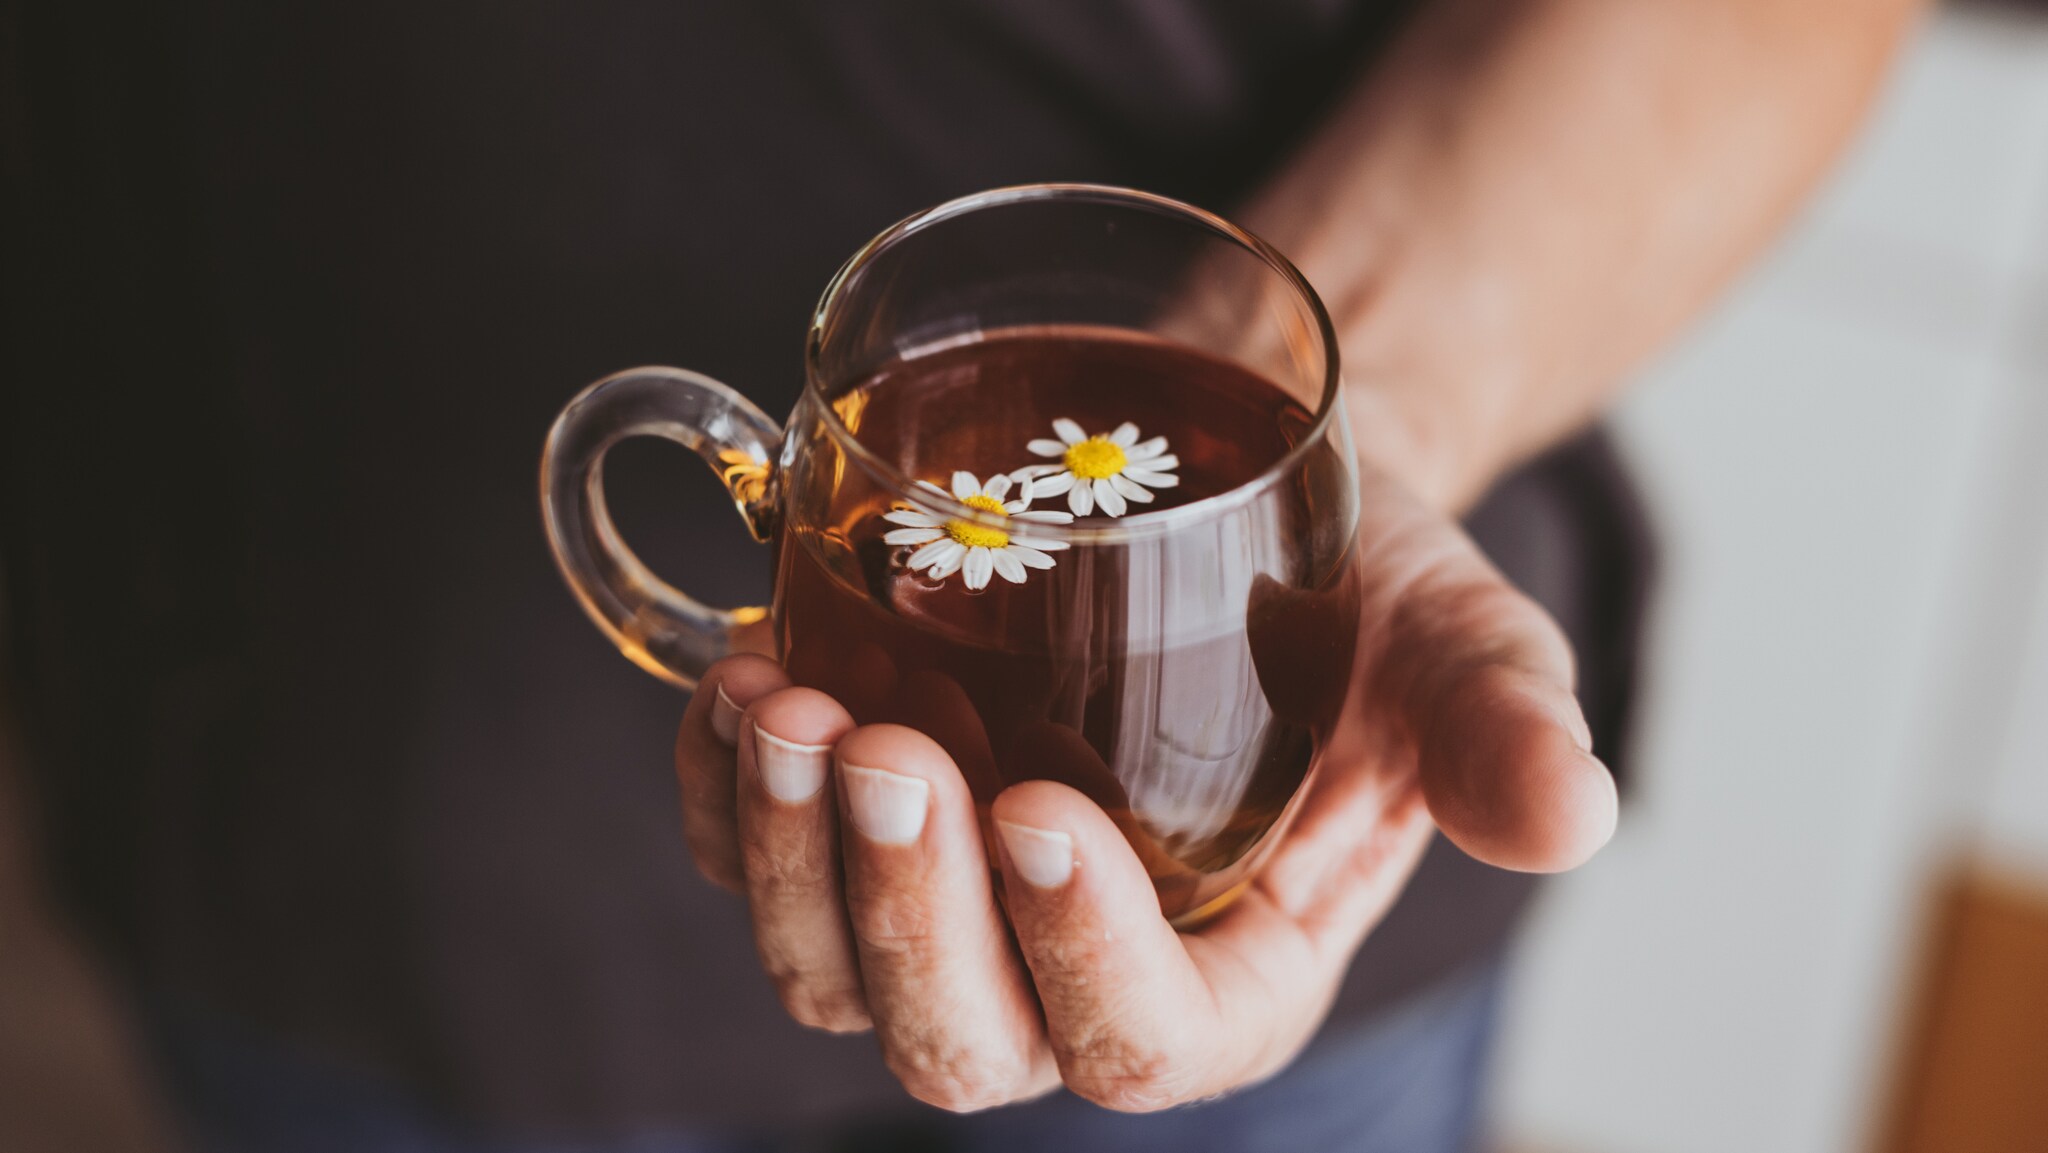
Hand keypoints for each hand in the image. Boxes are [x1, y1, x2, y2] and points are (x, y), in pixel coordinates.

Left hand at [672, 464, 1615, 1112]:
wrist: (1236, 492)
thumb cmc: (1357, 590)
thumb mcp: (1457, 643)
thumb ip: (1504, 730)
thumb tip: (1573, 812)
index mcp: (1229, 974)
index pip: (1146, 1040)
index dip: (1085, 961)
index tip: (1044, 816)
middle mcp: (1071, 965)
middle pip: (960, 1036)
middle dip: (906, 920)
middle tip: (888, 760)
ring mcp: (951, 901)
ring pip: (832, 968)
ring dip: (788, 860)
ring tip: (785, 711)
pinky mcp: (864, 820)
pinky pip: (759, 863)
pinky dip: (726, 794)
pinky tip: (738, 684)